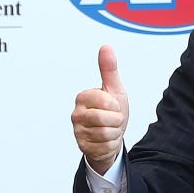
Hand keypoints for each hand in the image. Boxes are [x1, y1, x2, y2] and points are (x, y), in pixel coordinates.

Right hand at [71, 45, 129, 173]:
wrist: (112, 135)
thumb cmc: (112, 110)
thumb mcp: (114, 89)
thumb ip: (109, 69)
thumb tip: (106, 47)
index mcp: (83, 97)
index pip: (105, 101)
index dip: (116, 106)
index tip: (113, 106)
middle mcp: (76, 113)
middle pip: (104, 119)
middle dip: (116, 120)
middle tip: (113, 119)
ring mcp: (78, 130)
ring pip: (105, 133)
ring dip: (114, 132)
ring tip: (110, 129)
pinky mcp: (82, 146)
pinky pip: (104, 146)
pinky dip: (111, 143)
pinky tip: (106, 140)